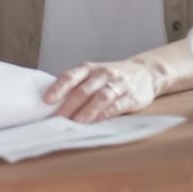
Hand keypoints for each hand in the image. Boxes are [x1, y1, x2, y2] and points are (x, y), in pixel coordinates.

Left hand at [43, 59, 159, 122]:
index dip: (58, 88)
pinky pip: (117, 105)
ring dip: (87, 111)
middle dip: (69, 105)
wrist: (145, 72)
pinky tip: (97, 122)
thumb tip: (54, 104)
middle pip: (83, 90)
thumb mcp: (93, 75)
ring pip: (100, 97)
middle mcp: (102, 74)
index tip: (47, 100)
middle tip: (58, 119)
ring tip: (76, 123)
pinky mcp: (132, 97)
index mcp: (89, 68)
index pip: (70, 76)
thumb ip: (77, 86)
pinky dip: (106, 114)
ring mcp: (118, 84)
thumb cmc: (111, 77)